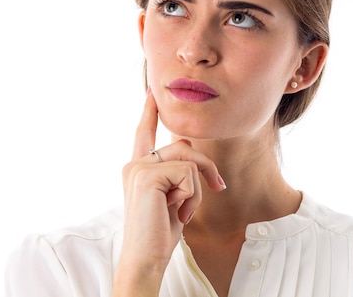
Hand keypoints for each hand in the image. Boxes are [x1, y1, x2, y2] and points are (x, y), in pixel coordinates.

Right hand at [112, 92, 225, 295]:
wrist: (146, 258)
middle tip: (218, 188)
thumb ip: (177, 175)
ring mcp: (138, 169)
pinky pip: (188, 173)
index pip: (144, 134)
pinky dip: (192, 196)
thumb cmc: (159, 233)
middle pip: (183, 146)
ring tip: (183, 211)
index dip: (149, 113)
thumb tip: (195, 159)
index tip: (152, 93)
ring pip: (188, 159)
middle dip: (206, 167)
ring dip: (198, 188)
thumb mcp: (172, 198)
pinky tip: (178, 213)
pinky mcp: (146, 176)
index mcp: (137, 169)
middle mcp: (134, 165)